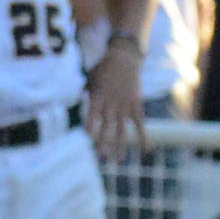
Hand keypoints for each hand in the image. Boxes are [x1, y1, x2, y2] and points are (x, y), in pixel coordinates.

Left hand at [87, 42, 147, 158]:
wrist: (124, 58)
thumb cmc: (103, 68)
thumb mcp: (89, 78)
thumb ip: (84, 92)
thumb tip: (72, 101)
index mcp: (98, 96)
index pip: (92, 114)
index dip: (90, 125)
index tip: (87, 137)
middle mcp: (112, 103)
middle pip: (107, 126)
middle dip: (104, 143)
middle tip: (101, 157)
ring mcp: (125, 106)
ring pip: (122, 129)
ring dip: (120, 146)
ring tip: (119, 161)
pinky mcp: (136, 105)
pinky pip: (141, 124)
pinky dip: (144, 136)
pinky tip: (147, 149)